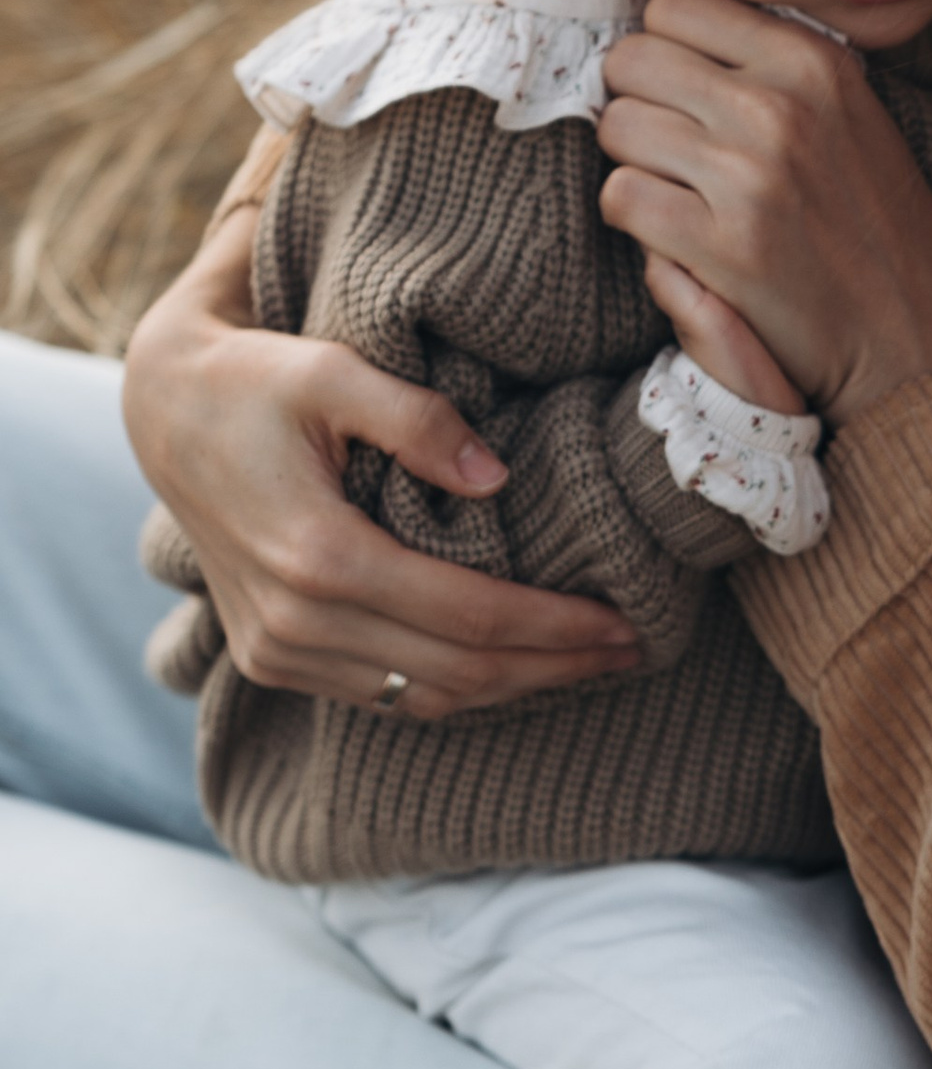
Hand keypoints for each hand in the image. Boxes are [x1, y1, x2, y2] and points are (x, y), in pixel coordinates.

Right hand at [122, 198, 642, 720]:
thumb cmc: (256, 379)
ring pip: (424, 698)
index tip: (624, 620)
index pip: (470, 615)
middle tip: (632, 648)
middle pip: (458, 670)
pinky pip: (383, 696)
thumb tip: (496, 478)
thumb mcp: (333, 370)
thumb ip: (417, 419)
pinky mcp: (270, 660)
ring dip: (513, 688)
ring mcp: (277, 652)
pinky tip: (512, 668)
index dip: (556, 627)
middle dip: (554, 665)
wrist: (162, 413)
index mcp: (318, 556)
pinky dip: (455, 689)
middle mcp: (295, 623)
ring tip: (589, 664)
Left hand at [597, 0, 931, 426]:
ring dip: (632, 161)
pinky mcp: (722, 244)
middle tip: (666, 146)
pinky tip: (669, 233)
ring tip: (675, 191)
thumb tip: (677, 25)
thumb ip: (780, 66)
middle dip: (636, 101)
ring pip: (617, 126)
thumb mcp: (855, 115)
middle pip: (632, 60)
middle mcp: (779, 105)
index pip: (675, 5)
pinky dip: (631, 217)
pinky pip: (621, 196)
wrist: (911, 339)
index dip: (661, 48)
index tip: (678, 89)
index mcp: (813, 62)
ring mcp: (749, 175)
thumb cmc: (881, 231)